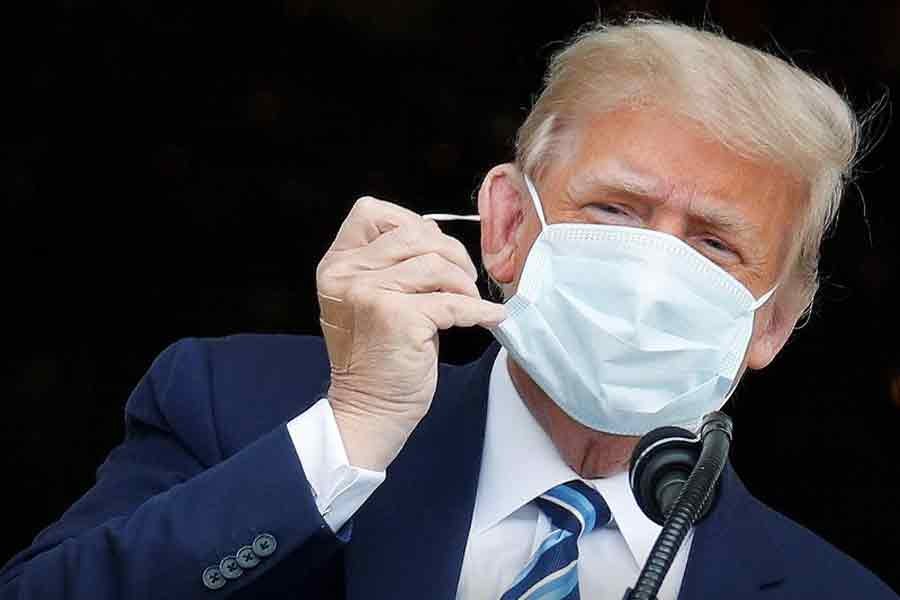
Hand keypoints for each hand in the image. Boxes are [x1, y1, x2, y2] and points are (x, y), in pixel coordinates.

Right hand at [316, 196, 505, 470]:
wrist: (370, 410)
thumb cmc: (381, 355)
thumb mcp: (371, 298)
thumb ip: (393, 264)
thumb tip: (440, 239)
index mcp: (337, 263)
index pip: (370, 211)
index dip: (411, 222)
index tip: (433, 249)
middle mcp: (346, 273)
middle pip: (413, 232)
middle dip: (450, 252)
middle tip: (464, 281)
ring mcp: (367, 292)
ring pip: (434, 262)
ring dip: (463, 281)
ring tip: (469, 301)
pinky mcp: (395, 316)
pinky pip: (451, 300)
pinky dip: (478, 308)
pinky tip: (489, 317)